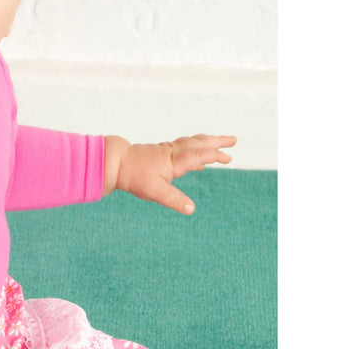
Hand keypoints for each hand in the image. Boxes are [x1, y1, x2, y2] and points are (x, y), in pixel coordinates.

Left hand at [104, 134, 236, 213]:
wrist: (115, 162)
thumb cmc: (134, 176)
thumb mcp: (154, 191)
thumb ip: (174, 199)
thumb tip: (191, 209)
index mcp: (174, 161)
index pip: (200, 155)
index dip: (214, 156)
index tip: (228, 158)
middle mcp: (173, 152)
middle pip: (198, 143)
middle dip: (217, 141)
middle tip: (233, 139)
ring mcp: (166, 151)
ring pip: (190, 142)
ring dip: (206, 142)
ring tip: (218, 143)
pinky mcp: (159, 152)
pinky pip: (182, 147)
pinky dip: (193, 148)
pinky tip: (195, 159)